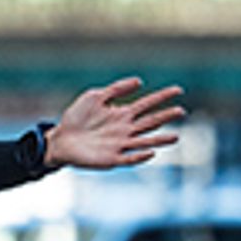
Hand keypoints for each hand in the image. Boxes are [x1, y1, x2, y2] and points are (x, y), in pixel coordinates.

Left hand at [47, 78, 184, 171]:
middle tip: (181, 111)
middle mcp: (126, 129)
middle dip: (166, 116)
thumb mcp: (94, 97)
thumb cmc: (77, 117)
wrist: (60, 139)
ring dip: (160, 140)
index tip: (178, 90)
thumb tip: (140, 81)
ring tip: (176, 137)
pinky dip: (140, 156)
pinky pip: (129, 158)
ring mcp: (120, 145)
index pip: (148, 103)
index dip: (163, 97)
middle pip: (150, 122)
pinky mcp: (112, 159)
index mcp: (123, 114)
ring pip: (145, 141)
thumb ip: (116, 89)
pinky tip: (149, 151)